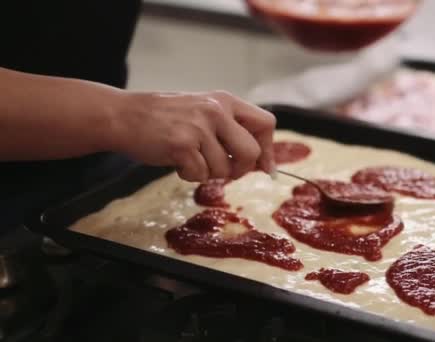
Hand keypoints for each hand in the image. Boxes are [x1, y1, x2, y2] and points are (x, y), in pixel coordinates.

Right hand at [110, 90, 275, 182]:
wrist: (123, 115)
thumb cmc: (165, 118)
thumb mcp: (203, 113)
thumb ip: (231, 131)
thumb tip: (262, 163)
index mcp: (225, 101)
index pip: (265, 123)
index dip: (268, 149)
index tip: (265, 167)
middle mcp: (216, 111)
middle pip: (251, 152)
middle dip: (241, 170)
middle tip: (225, 171)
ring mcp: (199, 128)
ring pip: (224, 169)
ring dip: (208, 173)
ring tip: (190, 159)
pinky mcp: (182, 145)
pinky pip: (200, 175)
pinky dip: (189, 175)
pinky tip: (176, 161)